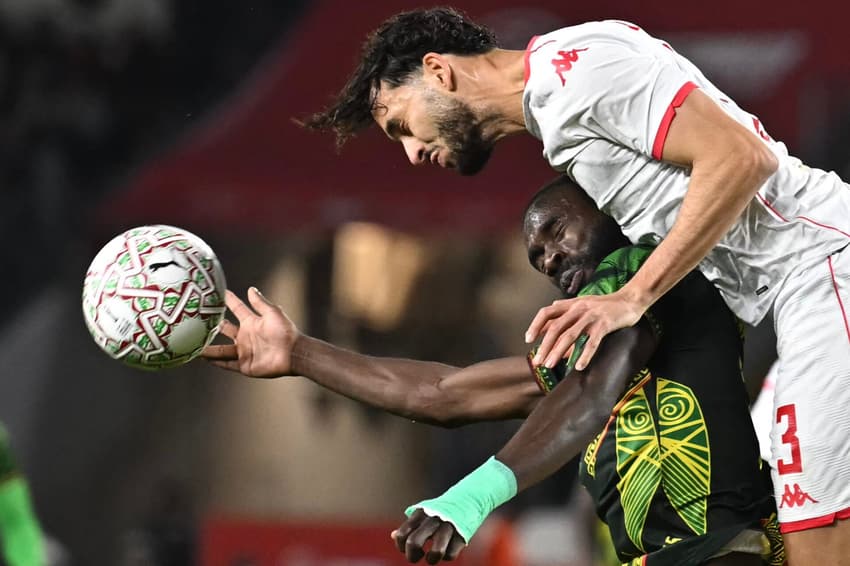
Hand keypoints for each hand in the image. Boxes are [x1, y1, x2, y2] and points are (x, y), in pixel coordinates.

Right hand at [201, 287, 298, 377]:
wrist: (293, 353)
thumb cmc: (285, 331)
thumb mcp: (272, 313)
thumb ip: (259, 303)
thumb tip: (251, 289)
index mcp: (252, 322)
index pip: (237, 308)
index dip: (228, 301)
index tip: (215, 293)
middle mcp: (246, 336)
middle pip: (225, 330)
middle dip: (211, 325)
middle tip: (195, 320)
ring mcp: (244, 351)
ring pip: (221, 349)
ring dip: (208, 348)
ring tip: (192, 344)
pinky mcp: (245, 365)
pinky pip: (227, 364)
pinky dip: (215, 362)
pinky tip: (202, 358)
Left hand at [391, 509, 465, 563]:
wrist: (468, 498)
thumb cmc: (440, 510)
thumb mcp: (422, 514)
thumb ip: (409, 525)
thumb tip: (393, 536)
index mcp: (420, 513)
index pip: (401, 534)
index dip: (400, 546)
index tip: (406, 548)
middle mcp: (432, 519)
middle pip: (414, 543)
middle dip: (412, 556)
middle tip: (416, 556)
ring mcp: (448, 527)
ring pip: (436, 552)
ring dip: (431, 559)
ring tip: (431, 557)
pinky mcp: (461, 536)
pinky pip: (450, 555)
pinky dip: (447, 556)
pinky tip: (447, 549)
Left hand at [525, 289, 644, 369]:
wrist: (630, 300)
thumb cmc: (604, 305)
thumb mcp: (581, 305)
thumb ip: (563, 313)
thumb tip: (545, 327)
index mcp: (571, 304)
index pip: (546, 312)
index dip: (535, 325)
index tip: (528, 340)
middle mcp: (578, 309)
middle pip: (555, 328)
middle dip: (544, 346)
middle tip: (537, 361)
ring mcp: (591, 317)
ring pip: (570, 336)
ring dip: (558, 352)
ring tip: (550, 365)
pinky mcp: (604, 325)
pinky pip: (592, 342)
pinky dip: (584, 355)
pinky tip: (578, 366)